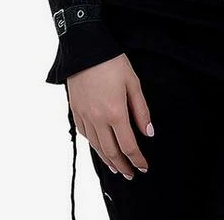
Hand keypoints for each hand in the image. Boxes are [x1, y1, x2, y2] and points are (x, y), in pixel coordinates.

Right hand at [67, 53, 153, 179]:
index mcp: (115, 113)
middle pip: (111, 151)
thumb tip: (148, 133)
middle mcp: (98, 119)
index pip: (128, 145)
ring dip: (108, 160)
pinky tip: (100, 148)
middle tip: (131, 174)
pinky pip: (85, 135)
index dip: (137, 159)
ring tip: (117, 167)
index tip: (143, 167)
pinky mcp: (75, 111)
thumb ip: (141, 110)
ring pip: (97, 147)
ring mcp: (85, 117)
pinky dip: (94, 146)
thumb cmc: (112, 62)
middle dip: (123, 165)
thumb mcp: (133, 83)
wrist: (85, 49)